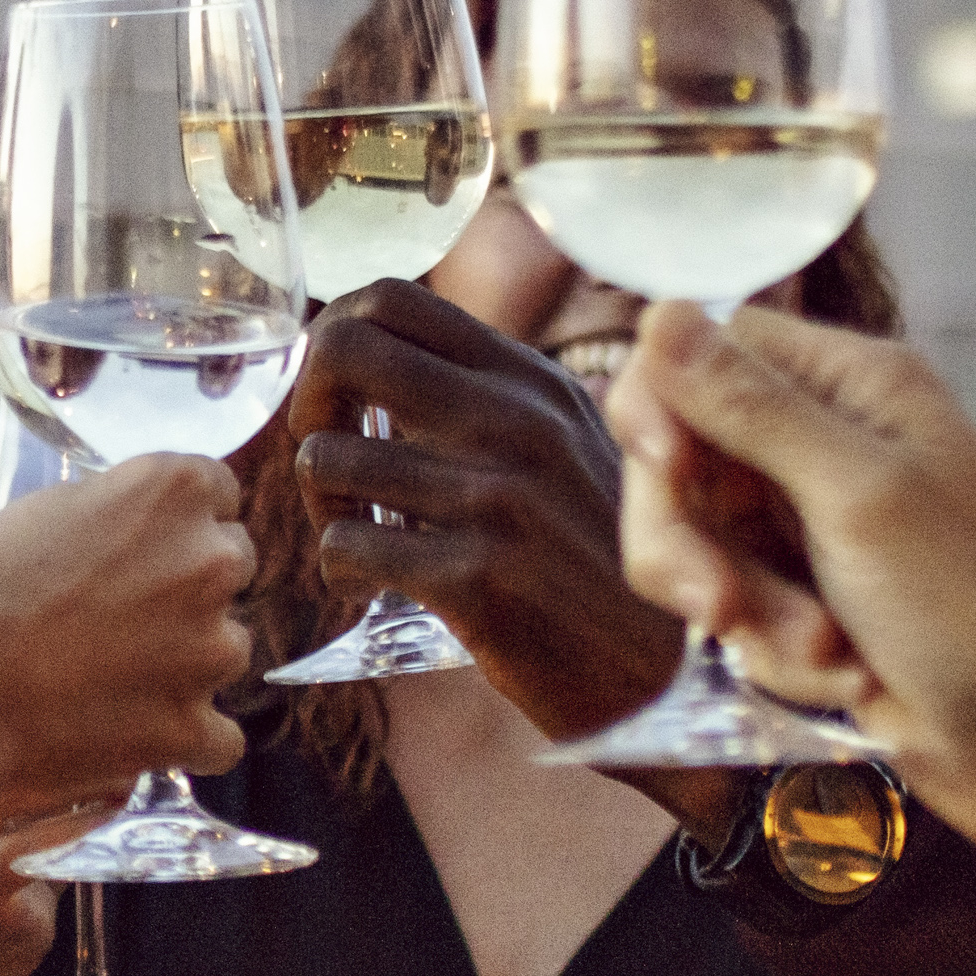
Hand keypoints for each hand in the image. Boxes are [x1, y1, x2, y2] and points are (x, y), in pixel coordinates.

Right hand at [0, 461, 254, 950]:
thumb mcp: (22, 519)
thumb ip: (92, 521)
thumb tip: (104, 543)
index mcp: (166, 490)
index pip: (216, 491)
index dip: (175, 522)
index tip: (143, 545)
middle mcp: (207, 561)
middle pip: (228, 567)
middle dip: (184, 589)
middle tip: (115, 617)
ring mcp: (208, 651)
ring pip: (226, 652)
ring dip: (183, 665)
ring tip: (104, 682)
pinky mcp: (192, 729)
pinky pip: (217, 736)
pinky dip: (182, 740)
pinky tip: (125, 734)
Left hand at [286, 288, 686, 745]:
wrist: (667, 675)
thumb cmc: (606, 563)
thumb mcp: (577, 446)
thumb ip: (502, 398)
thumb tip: (399, 355)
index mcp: (531, 381)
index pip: (392, 299)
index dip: (334, 338)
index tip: (341, 397)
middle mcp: (515, 421)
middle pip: (342, 348)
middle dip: (307, 406)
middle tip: (331, 463)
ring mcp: (496, 497)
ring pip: (326, 457)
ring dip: (320, 505)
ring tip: (359, 533)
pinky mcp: (476, 578)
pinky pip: (345, 545)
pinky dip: (340, 570)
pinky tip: (374, 586)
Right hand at [610, 305, 975, 869]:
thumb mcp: (861, 497)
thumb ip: (751, 408)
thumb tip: (659, 311)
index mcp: (848, 386)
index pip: (697, 354)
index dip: (661, 409)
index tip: (670, 468)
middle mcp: (823, 445)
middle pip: (676, 464)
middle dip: (694, 546)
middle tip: (723, 606)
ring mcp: (810, 530)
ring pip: (696, 552)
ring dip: (749, 617)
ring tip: (827, 653)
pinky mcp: (804, 608)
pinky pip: (732, 622)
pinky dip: (776, 660)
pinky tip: (850, 679)